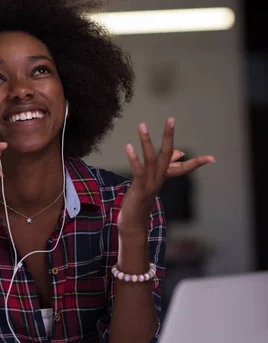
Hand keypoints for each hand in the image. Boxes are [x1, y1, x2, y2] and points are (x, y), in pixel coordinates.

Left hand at [118, 118, 214, 233]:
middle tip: (171, 119)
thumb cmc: (141, 201)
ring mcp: (150, 185)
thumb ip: (165, 167)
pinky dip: (134, 159)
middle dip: (169, 136)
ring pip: (151, 160)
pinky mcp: (139, 189)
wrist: (133, 224)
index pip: (184, 168)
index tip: (213, 158)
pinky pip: (138, 172)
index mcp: (163, 178)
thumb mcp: (153, 182)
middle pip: (167, 155)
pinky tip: (129, 147)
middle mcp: (159, 180)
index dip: (198, 162)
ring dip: (147, 142)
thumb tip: (179, 152)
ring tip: (142, 125)